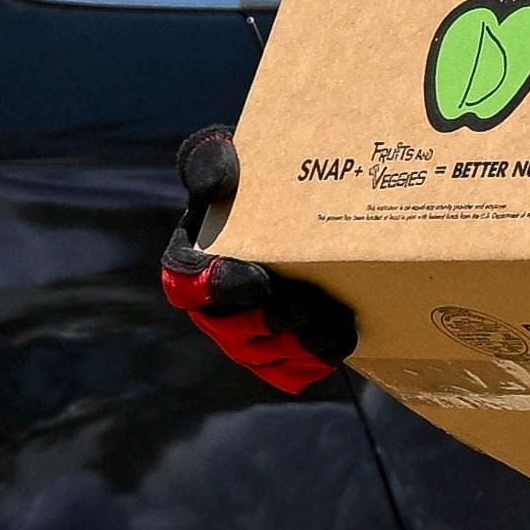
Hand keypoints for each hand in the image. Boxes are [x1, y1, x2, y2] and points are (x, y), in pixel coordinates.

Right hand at [161, 128, 359, 396]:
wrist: (290, 201)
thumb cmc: (248, 177)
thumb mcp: (223, 157)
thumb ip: (209, 162)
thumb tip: (213, 182)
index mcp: (189, 262)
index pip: (188, 286)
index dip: (223, 289)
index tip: (262, 280)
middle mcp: (209, 307)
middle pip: (232, 330)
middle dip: (276, 321)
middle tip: (315, 303)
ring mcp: (240, 335)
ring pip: (263, 355)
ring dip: (302, 345)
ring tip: (338, 323)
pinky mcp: (272, 353)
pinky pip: (285, 372)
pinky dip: (313, 363)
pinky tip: (341, 341)